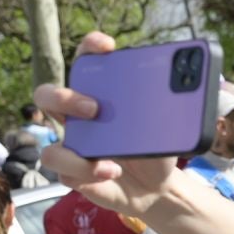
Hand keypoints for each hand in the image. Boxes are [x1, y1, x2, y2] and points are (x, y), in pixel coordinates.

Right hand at [35, 32, 180, 219]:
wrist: (157, 186)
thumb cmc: (156, 148)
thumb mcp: (167, 127)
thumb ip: (168, 107)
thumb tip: (186, 90)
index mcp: (98, 94)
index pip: (85, 60)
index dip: (90, 46)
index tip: (108, 47)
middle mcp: (77, 117)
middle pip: (46, 96)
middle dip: (64, 98)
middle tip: (95, 108)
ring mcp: (72, 146)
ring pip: (48, 149)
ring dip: (73, 154)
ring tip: (107, 155)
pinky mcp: (74, 173)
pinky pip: (66, 173)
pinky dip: (89, 173)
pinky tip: (113, 171)